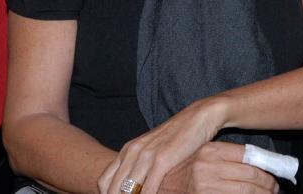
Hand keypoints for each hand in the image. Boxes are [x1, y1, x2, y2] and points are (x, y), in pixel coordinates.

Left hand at [98, 97, 225, 193]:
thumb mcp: (153, 147)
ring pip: (127, 192)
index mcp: (128, 150)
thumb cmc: (178, 135)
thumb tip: (133, 184)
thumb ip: (140, 163)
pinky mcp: (162, 161)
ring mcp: (146, 156)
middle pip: (112, 189)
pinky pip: (148, 190)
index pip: (104, 181)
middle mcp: (133, 153)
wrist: (199, 117)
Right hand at [159, 142, 278, 193]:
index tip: (274, 174)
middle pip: (252, 175)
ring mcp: (205, 185)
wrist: (161, 188)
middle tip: (274, 188)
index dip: (266, 167)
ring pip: (247, 190)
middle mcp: (208, 166)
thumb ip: (227, 158)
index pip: (249, 156)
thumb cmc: (185, 173)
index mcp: (211, 150)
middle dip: (268, 184)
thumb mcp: (204, 159)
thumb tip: (261, 163)